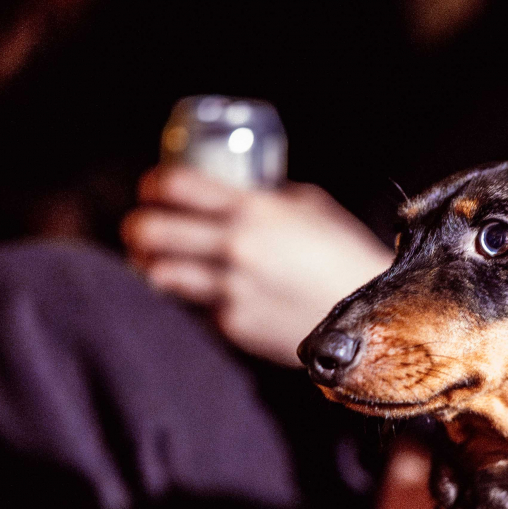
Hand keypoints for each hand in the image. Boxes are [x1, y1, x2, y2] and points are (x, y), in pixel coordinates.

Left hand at [123, 166, 391, 364]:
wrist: (371, 315)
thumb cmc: (342, 252)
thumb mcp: (308, 206)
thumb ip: (265, 198)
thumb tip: (229, 191)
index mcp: (254, 209)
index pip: (176, 185)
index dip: (154, 183)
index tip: (152, 188)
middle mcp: (236, 248)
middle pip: (151, 230)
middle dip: (136, 226)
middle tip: (139, 228)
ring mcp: (231, 290)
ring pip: (158, 274)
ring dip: (149, 265)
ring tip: (152, 261)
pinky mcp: (233, 325)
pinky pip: (193, 306)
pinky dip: (191, 297)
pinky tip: (198, 291)